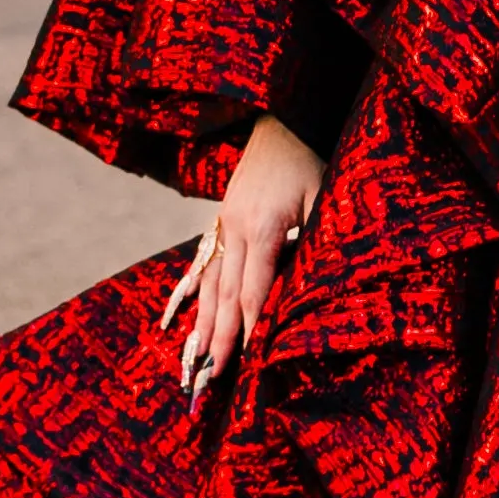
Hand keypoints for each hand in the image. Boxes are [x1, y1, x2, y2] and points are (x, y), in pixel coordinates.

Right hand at [164, 111, 324, 399]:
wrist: (282, 118)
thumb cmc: (309, 158)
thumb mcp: (323, 197)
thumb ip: (314, 241)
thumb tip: (310, 287)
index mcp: (262, 227)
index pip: (252, 291)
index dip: (247, 330)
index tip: (240, 364)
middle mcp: (234, 229)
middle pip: (224, 295)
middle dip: (216, 340)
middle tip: (206, 380)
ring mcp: (222, 223)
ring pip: (208, 283)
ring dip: (200, 324)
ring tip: (191, 361)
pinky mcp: (219, 218)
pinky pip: (202, 262)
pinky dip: (190, 294)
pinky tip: (175, 318)